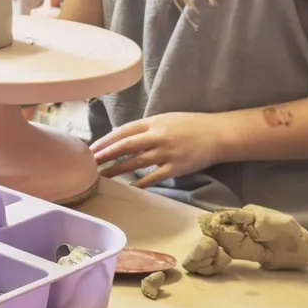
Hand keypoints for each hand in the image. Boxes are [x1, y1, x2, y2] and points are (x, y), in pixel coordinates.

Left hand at [89, 112, 231, 187]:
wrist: (218, 134)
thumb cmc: (192, 125)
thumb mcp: (167, 119)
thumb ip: (148, 127)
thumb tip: (126, 136)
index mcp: (154, 121)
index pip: (124, 130)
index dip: (106, 140)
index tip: (92, 148)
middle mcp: (157, 136)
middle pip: (125, 145)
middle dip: (105, 154)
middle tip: (89, 163)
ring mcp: (166, 152)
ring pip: (135, 161)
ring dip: (116, 169)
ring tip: (102, 176)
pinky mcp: (176, 167)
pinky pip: (153, 177)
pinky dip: (139, 183)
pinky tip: (127, 187)